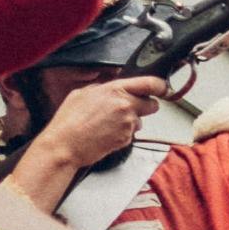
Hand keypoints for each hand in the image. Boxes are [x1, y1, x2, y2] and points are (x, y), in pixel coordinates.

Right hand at [2, 76, 167, 212]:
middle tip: (130, 109)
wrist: (65, 145)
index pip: (150, 83)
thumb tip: (113, 86)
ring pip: (140, 121)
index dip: (160, 85)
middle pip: (152, 105)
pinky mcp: (126, 140)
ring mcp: (127, 124)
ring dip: (130, 122)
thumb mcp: (83, 93)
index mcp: (115, 90)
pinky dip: (122, 134)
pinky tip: (105, 133)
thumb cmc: (69, 120)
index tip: (163, 88)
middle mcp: (125, 106)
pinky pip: (131, 134)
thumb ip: (103, 87)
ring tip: (108, 124)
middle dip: (145, 106)